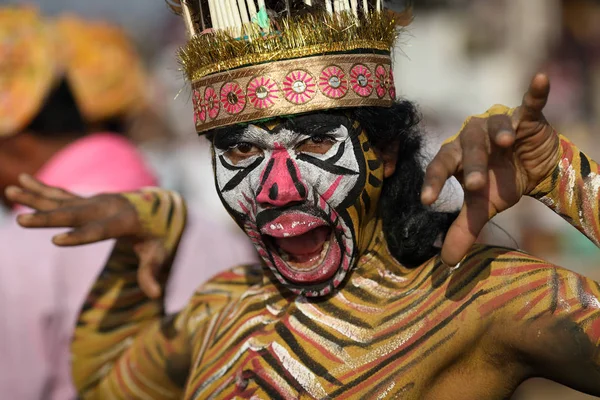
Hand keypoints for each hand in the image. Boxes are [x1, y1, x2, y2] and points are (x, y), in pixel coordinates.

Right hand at [5, 175, 185, 297]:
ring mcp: (95, 201)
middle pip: (74, 214)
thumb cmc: (157, 235)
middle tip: (21, 221)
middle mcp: (107, 207)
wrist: (157, 207)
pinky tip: (21, 182)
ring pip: (62, 201)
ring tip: (11, 191)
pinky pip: (61, 195)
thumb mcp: (159, 253)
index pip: (100, 231)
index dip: (80, 236)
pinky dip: (41, 189)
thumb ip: (152, 272)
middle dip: (48, 218)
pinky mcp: (86, 201)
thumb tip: (156, 295)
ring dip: (35, 197)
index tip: (56, 241)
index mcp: (125, 221)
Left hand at [421, 74, 559, 265]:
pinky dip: (535, 92)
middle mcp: (473, 137)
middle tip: (476, 185)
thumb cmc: (499, 183)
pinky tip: (540, 79)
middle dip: (473, 165)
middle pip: (468, 147)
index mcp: (457, 157)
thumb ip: (464, 229)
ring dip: (501, 131)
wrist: (534, 169)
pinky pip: (530, 102)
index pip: (440, 167)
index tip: (425, 199)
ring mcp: (500, 124)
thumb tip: (446, 263)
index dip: (433, 181)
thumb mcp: (483, 207)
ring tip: (507, 142)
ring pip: (495, 125)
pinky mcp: (527, 116)